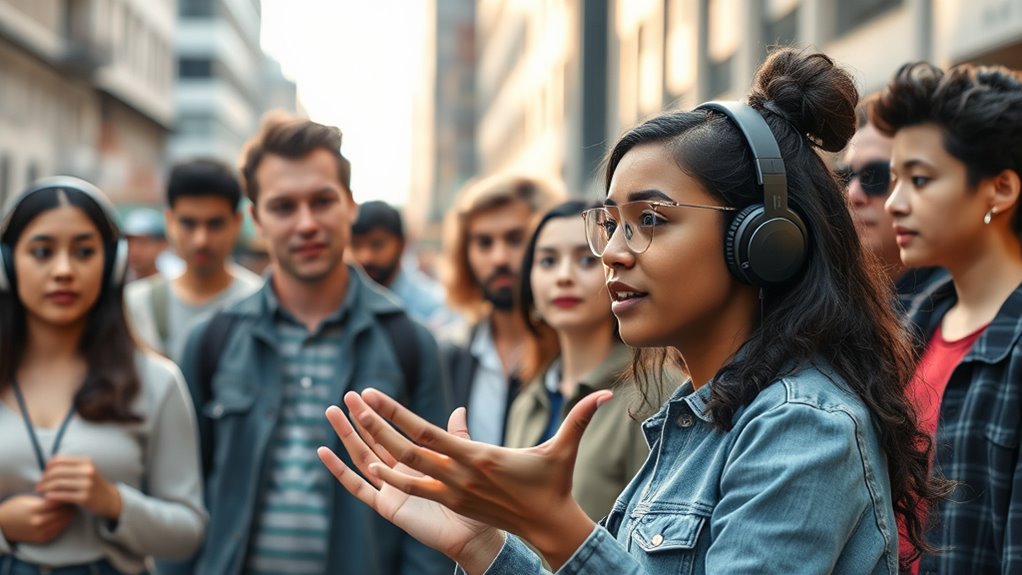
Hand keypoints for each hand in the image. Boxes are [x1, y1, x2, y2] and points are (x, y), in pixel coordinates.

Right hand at [0, 494, 75, 543]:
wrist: (3, 525)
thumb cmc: (16, 507)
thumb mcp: (29, 498)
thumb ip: (46, 498)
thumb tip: (64, 495)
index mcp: (35, 509)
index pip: (60, 502)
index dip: (66, 497)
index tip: (70, 492)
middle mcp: (39, 522)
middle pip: (64, 513)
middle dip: (71, 506)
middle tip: (73, 500)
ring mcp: (41, 532)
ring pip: (64, 522)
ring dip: (70, 515)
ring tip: (71, 508)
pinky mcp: (42, 539)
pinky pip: (59, 530)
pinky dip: (64, 523)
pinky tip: (64, 517)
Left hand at [36, 455, 121, 518]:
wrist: (109, 499)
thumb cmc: (92, 484)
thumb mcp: (86, 470)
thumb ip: (70, 466)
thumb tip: (47, 464)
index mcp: (86, 461)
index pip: (60, 460)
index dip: (47, 467)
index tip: (43, 474)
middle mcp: (88, 471)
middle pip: (57, 472)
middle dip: (43, 478)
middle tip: (38, 485)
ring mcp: (87, 484)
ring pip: (58, 484)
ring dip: (45, 487)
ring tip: (40, 491)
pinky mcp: (85, 498)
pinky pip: (62, 496)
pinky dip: (52, 496)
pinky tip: (47, 497)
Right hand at [319, 402, 503, 574]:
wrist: (472, 533)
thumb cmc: (471, 499)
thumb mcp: (461, 462)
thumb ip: (456, 437)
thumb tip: (459, 409)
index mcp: (415, 460)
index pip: (392, 432)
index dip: (380, 413)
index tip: (367, 392)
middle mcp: (399, 473)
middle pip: (373, 441)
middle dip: (359, 418)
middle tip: (346, 396)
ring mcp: (390, 489)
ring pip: (362, 457)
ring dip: (346, 436)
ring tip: (332, 412)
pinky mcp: (386, 506)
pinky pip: (359, 488)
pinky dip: (340, 471)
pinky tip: (323, 451)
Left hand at [338, 388, 607, 569]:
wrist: (547, 526)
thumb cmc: (553, 483)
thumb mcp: (563, 447)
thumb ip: (580, 416)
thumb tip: (606, 393)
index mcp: (479, 455)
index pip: (429, 430)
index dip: (398, 413)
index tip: (375, 395)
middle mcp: (460, 474)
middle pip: (407, 447)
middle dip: (377, 424)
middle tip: (354, 401)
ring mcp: (453, 491)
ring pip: (405, 468)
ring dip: (376, 448)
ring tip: (353, 427)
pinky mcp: (453, 503)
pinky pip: (414, 488)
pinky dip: (391, 476)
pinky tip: (371, 464)